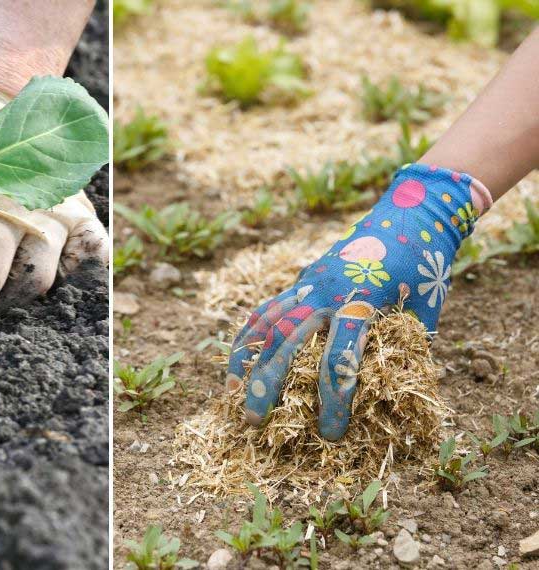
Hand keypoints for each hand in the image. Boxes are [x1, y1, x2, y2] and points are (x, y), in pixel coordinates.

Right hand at [227, 163, 492, 439]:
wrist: (407, 216)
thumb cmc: (423, 269)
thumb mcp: (423, 313)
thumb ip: (404, 351)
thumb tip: (391, 397)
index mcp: (362, 303)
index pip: (340, 359)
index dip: (334, 400)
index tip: (330, 432)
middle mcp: (326, 294)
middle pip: (286, 342)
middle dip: (268, 383)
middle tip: (255, 420)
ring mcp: (308, 284)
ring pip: (267, 323)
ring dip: (247, 359)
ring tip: (232, 394)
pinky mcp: (300, 280)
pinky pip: (267, 308)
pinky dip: (249, 334)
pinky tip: (238, 358)